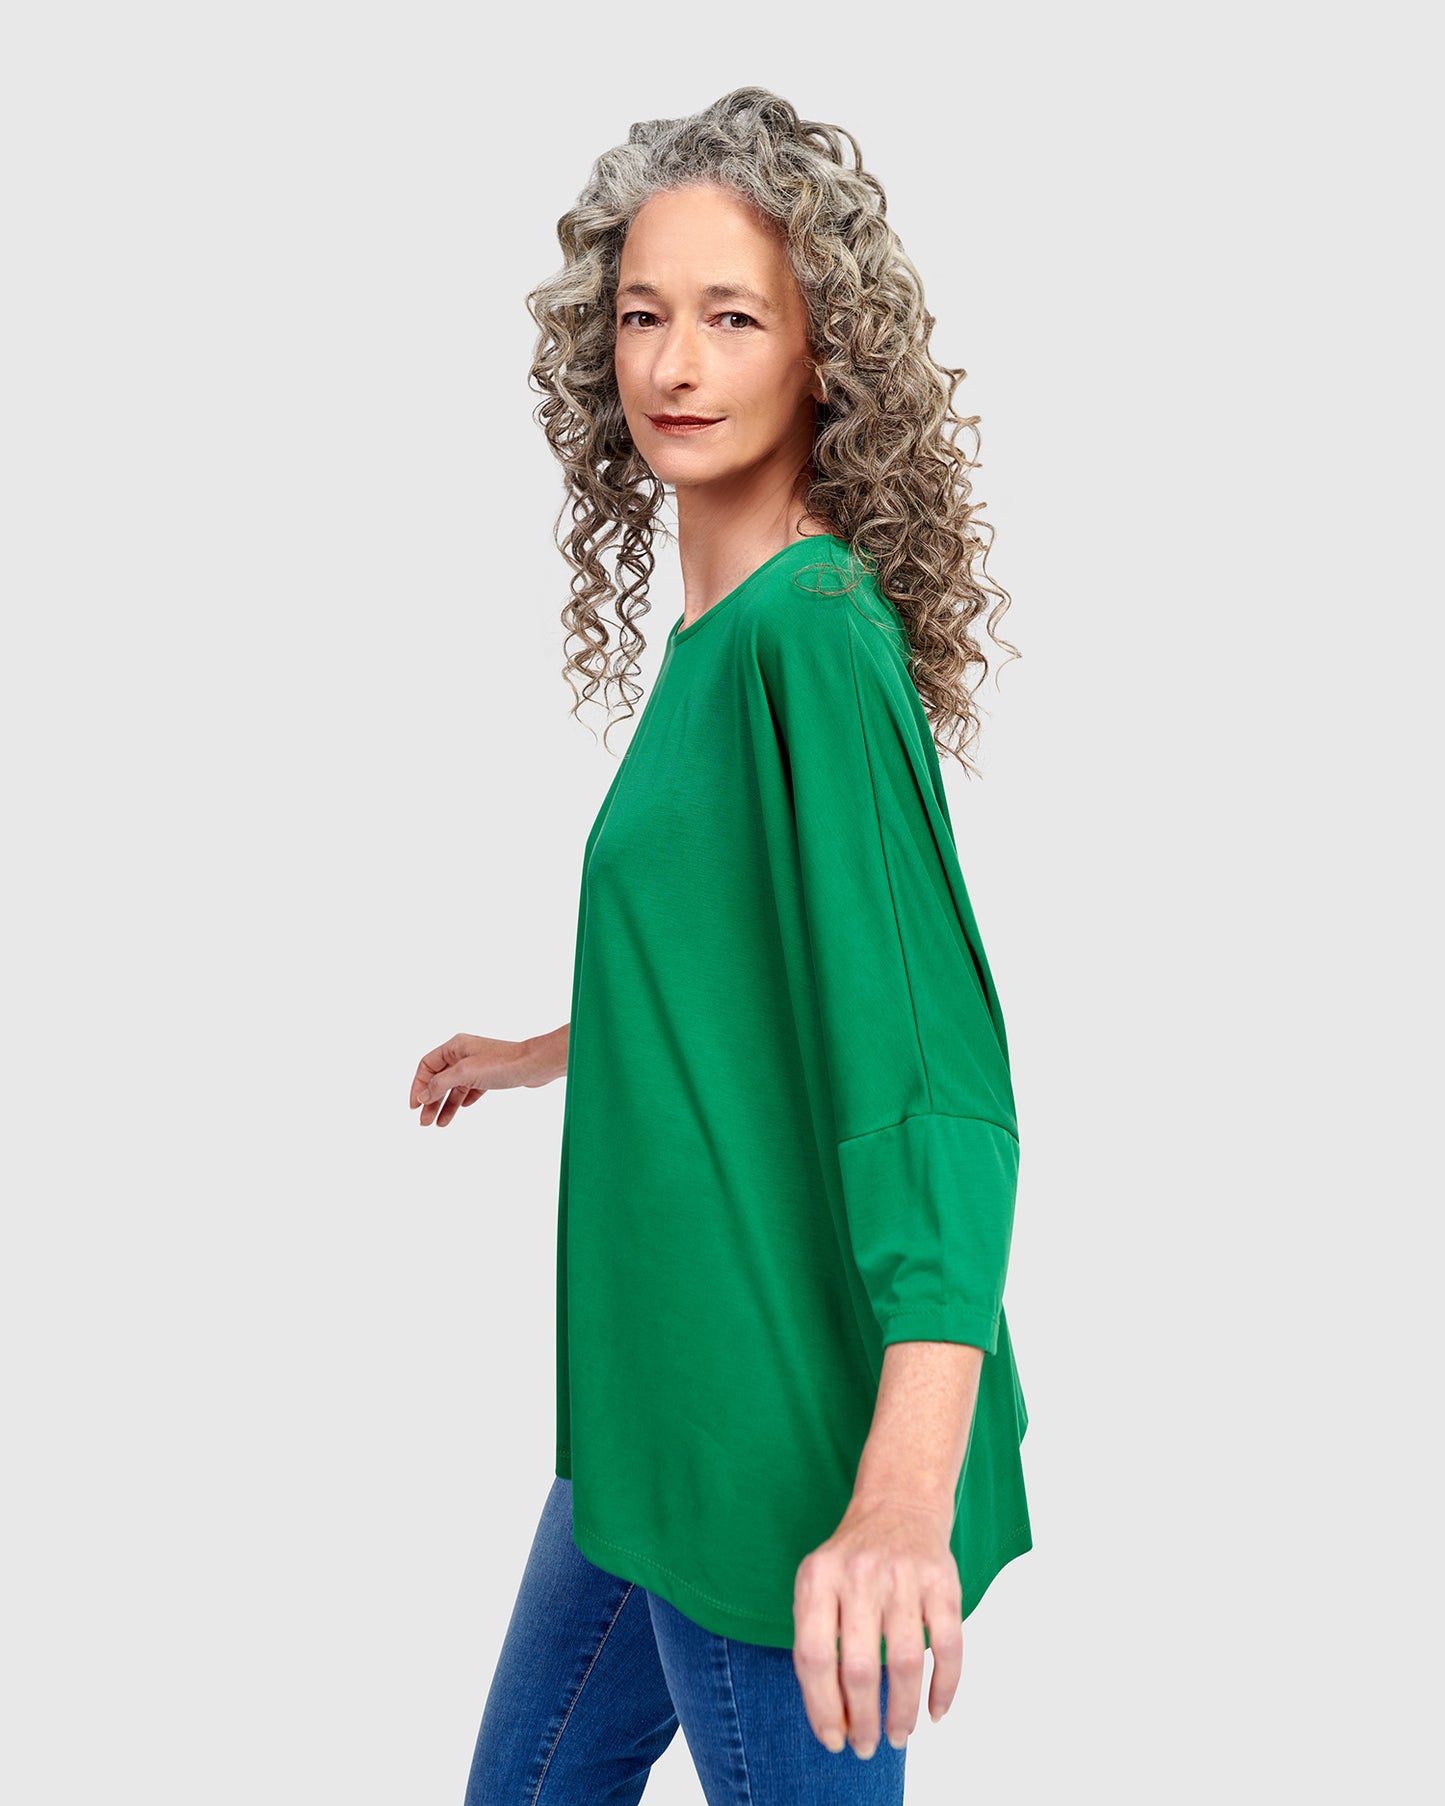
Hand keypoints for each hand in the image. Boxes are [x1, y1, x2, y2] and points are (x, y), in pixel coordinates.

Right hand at [409, 1032, 538, 1126]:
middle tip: (424, 1122)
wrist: (535, 1065)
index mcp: (455, 1046)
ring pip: (455, 1087)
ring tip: (438, 1124)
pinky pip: (470, 1089)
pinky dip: (463, 1100)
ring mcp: (477, 1064)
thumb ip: (440, 1084)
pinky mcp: (490, 1075)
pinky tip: (462, 1109)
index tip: (414, 1106)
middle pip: (439, 1078)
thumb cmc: (503, 1064)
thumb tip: (422, 1096)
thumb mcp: (465, 1073)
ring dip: (445, 1105)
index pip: (427, 1066)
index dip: (417, 1085)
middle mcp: (464, 1053)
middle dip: (430, 1100)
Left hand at [792, 1492, 962, 1759]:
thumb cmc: (851, 1560)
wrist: (898, 1503)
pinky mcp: (944, 1581)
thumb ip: (815, 1639)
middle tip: (868, 1746)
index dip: (822, 1708)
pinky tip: (936, 1711)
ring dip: (903, 1711)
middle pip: (858, 1667)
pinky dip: (945, 1687)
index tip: (833, 1739)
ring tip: (898, 1735)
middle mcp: (860, 1574)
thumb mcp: (817, 1583)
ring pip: (905, 1662)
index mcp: (818, 1577)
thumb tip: (833, 1718)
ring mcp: (904, 1576)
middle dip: (863, 1720)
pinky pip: (949, 1645)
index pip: (813, 1657)